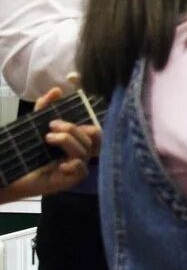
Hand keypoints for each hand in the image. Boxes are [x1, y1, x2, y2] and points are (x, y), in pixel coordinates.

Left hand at [0, 88, 99, 202]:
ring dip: (67, 141)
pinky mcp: (71, 179)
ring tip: (48, 138)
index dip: (87, 123)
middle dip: (72, 129)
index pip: (94, 131)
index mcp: (75, 141)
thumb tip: (57, 90)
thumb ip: (44, 108)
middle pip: (91, 138)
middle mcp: (79, 152)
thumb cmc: (26, 151)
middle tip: (52, 125)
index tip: (64, 118)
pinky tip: (59, 164)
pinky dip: (72, 164)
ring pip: (84, 151)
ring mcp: (76, 167)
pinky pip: (81, 169)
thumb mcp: (35, 126)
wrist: (10, 173)